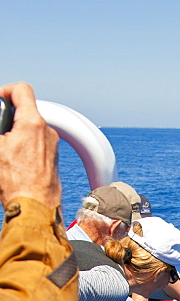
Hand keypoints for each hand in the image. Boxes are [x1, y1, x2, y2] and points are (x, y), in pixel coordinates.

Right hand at [0, 82, 60, 208]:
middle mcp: (47, 132)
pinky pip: (37, 145)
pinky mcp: (54, 160)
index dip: (6, 91)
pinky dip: (25, 147)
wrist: (37, 210)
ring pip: (31, 130)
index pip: (22, 90)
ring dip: (17, 134)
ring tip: (5, 152)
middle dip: (10, 118)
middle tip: (0, 132)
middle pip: (26, 112)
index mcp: (33, 123)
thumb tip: (1, 131)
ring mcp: (53, 146)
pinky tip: (15, 162)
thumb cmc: (17, 184)